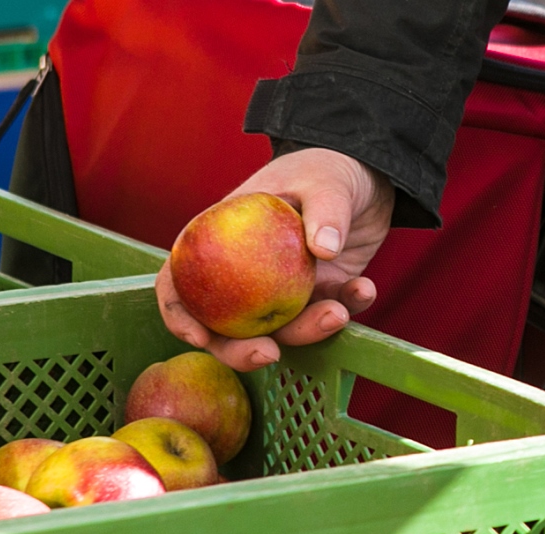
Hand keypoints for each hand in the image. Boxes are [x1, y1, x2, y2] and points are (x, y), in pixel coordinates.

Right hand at [157, 148, 396, 370]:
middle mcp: (245, 273)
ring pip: (283, 328)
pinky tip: (365, 289)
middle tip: (270, 354)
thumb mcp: (323, 180)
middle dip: (242, 350)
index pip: (180, 280)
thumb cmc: (325, 169)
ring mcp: (282, 289)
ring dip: (309, 330)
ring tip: (339, 313)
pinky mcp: (321, 294)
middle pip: (226, 326)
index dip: (179, 313)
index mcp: (220, 240)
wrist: (365, 177)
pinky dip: (349, 308)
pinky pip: (330, 312)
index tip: (199, 338)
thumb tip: (323, 248)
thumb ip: (325, 210)